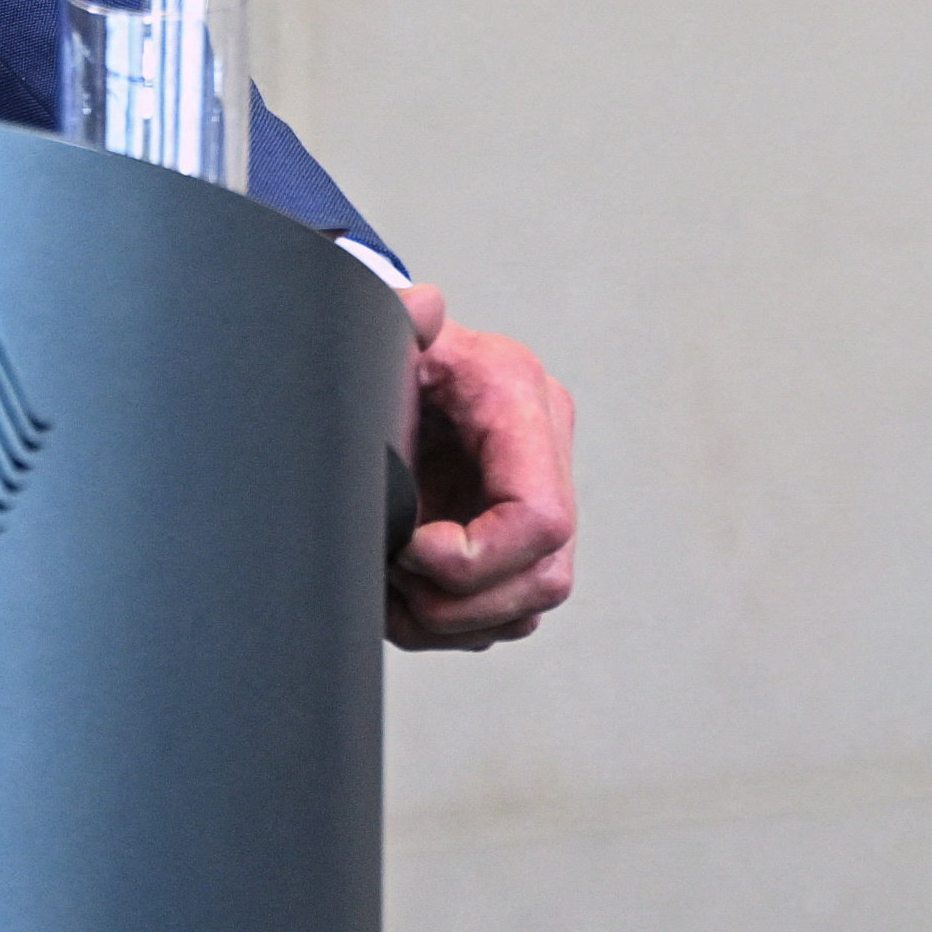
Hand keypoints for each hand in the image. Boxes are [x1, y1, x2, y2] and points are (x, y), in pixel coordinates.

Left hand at [391, 282, 577, 650]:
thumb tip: (422, 307)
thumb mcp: (387, 336)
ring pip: (528, 605)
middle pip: (543, 577)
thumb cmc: (390, 352)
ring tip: (392, 592)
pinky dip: (453, 624)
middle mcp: (544, 450)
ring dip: (454, 621)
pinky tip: (404, 596)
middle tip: (394, 579)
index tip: (406, 547)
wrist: (390, 364)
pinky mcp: (520, 539)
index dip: (472, 559)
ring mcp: (538, 497)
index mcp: (517, 397)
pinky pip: (508, 612)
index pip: (539, 518)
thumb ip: (400, 318)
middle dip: (461, 603)